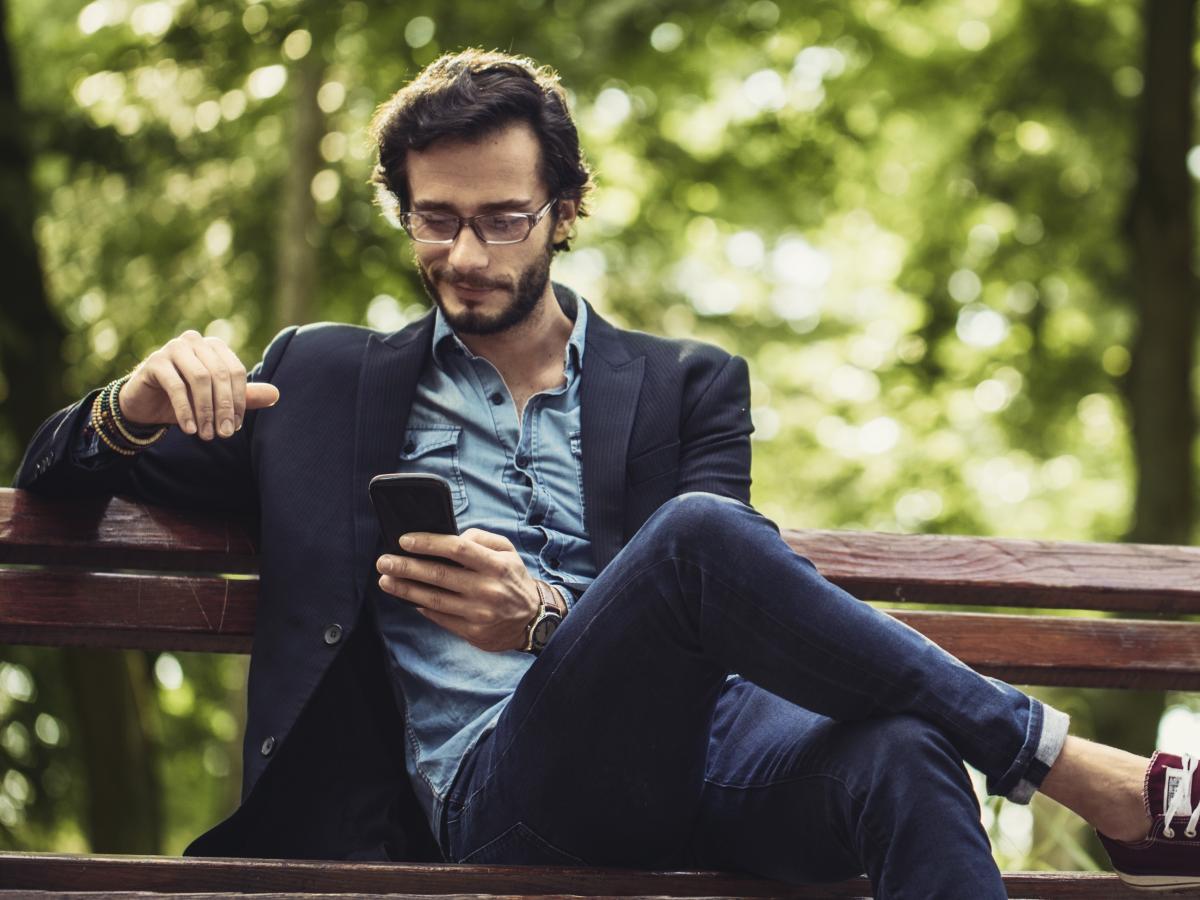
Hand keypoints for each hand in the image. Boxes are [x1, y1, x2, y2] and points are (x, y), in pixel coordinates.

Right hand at [119, 330, 279, 439]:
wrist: (145, 403)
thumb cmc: (186, 399)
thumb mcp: (217, 400)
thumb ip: (245, 396)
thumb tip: (276, 395)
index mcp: (215, 346)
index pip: (236, 371)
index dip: (239, 400)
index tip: (236, 427)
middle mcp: (196, 341)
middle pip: (220, 374)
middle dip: (224, 407)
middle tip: (224, 434)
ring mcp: (174, 348)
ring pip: (200, 378)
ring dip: (206, 410)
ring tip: (207, 435)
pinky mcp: (155, 361)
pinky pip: (176, 386)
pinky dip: (185, 410)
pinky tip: (190, 429)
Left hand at [375, 528, 540, 651]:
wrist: (532, 621)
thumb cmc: (513, 579)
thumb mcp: (508, 552)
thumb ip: (482, 538)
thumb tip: (453, 537)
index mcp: (497, 566)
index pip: (458, 549)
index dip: (429, 543)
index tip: (405, 540)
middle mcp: (487, 590)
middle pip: (440, 575)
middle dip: (407, 567)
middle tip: (384, 561)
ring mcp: (479, 613)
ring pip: (434, 599)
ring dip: (406, 589)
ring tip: (385, 580)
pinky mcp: (472, 632)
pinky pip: (440, 617)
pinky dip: (421, 607)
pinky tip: (407, 597)